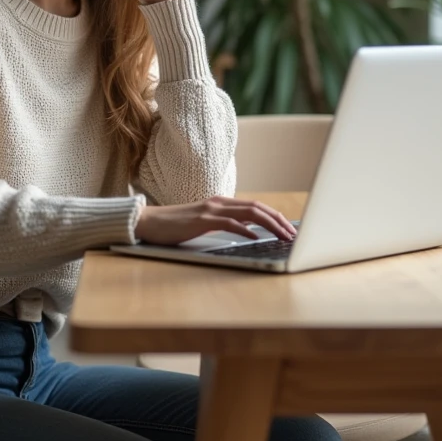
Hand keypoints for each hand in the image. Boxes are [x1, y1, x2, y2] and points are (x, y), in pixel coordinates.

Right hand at [134, 196, 296, 246]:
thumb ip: (222, 224)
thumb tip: (245, 234)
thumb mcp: (202, 224)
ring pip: (249, 213)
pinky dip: (245, 229)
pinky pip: (229, 222)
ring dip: (270, 225)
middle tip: (294, 234)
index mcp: (220, 203)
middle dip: (279, 220)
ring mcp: (210, 209)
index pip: (255, 207)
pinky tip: (256, 238)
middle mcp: (218, 202)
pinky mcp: (201, 220)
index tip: (288, 229)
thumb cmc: (173, 227)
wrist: (147, 222)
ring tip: (283, 236)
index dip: (275, 217)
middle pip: (257, 207)